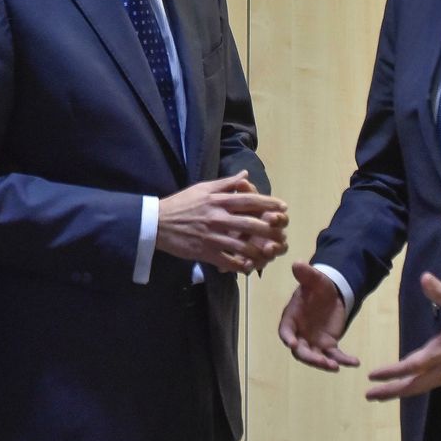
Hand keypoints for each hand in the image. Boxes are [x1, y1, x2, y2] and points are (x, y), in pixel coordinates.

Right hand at [156, 172, 287, 273]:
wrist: (156, 223)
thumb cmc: (182, 204)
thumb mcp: (203, 188)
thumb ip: (226, 183)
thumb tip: (246, 174)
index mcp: (219, 201)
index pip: (250, 201)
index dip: (269, 204)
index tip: (284, 208)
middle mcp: (218, 218)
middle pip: (252, 225)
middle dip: (271, 230)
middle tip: (283, 234)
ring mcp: (213, 237)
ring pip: (243, 246)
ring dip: (260, 251)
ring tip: (271, 253)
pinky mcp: (205, 253)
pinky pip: (228, 262)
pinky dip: (241, 266)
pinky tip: (250, 266)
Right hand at [278, 261, 360, 370]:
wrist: (331, 295)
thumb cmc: (318, 287)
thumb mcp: (315, 280)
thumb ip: (306, 274)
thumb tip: (297, 263)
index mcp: (292, 318)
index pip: (285, 331)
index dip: (288, 338)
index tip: (293, 344)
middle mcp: (300, 334)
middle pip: (300, 351)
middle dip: (309, 357)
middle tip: (321, 361)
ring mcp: (313, 342)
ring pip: (316, 356)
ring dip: (324, 363)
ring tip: (335, 367)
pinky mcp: (328, 345)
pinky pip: (334, 355)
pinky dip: (343, 360)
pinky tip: (355, 362)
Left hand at [365, 272, 440, 401]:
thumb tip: (424, 278)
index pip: (411, 366)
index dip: (392, 372)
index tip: (373, 375)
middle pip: (414, 385)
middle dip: (392, 391)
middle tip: (370, 396)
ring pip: (423, 386)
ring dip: (404, 390)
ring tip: (384, 393)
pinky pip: (433, 383)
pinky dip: (417, 386)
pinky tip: (411, 383)